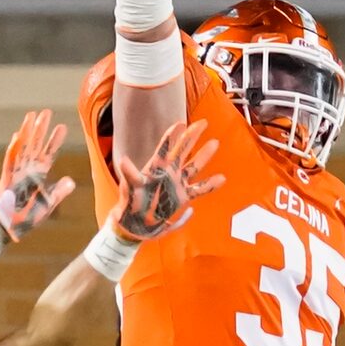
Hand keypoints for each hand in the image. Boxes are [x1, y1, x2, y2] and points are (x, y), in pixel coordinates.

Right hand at [0, 110, 74, 241]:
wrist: (11, 229)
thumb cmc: (28, 217)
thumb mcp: (49, 204)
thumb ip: (59, 192)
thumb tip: (71, 181)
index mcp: (38, 175)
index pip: (49, 154)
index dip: (55, 141)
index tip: (62, 127)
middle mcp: (27, 170)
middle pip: (35, 145)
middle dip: (40, 129)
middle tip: (46, 112)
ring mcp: (16, 173)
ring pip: (22, 148)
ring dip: (26, 133)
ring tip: (31, 116)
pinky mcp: (6, 180)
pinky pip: (9, 163)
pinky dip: (12, 150)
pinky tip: (16, 137)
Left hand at [112, 119, 224, 240]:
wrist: (136, 224)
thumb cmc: (130, 203)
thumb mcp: (130, 188)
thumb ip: (130, 174)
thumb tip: (123, 161)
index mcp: (155, 167)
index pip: (166, 147)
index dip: (173, 135)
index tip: (182, 123)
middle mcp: (168, 173)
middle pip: (183, 150)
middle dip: (193, 136)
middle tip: (204, 122)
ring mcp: (176, 184)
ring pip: (194, 167)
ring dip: (204, 156)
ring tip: (215, 142)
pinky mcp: (182, 197)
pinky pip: (199, 189)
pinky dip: (210, 186)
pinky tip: (221, 179)